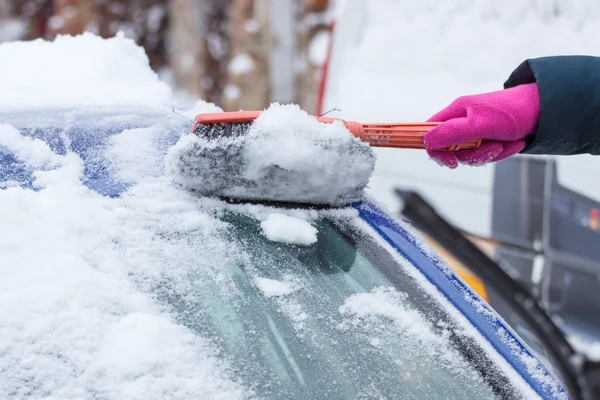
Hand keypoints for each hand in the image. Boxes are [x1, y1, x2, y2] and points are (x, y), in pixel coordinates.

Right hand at [423, 83, 540, 167]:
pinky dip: (502, 153)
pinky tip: (516, 143)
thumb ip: (452, 133)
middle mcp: (463, 121)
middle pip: (451, 149)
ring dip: (490, 154)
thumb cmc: (511, 113)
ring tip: (506, 144)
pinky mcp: (490, 139)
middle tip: (489, 150)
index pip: (430, 132)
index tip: (452, 161)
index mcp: (456, 112)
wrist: (545, 111)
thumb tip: (426, 141)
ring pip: (470, 155)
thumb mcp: (479, 124)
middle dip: (472, 155)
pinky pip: (487, 155)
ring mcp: (477, 131)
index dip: (435, 149)